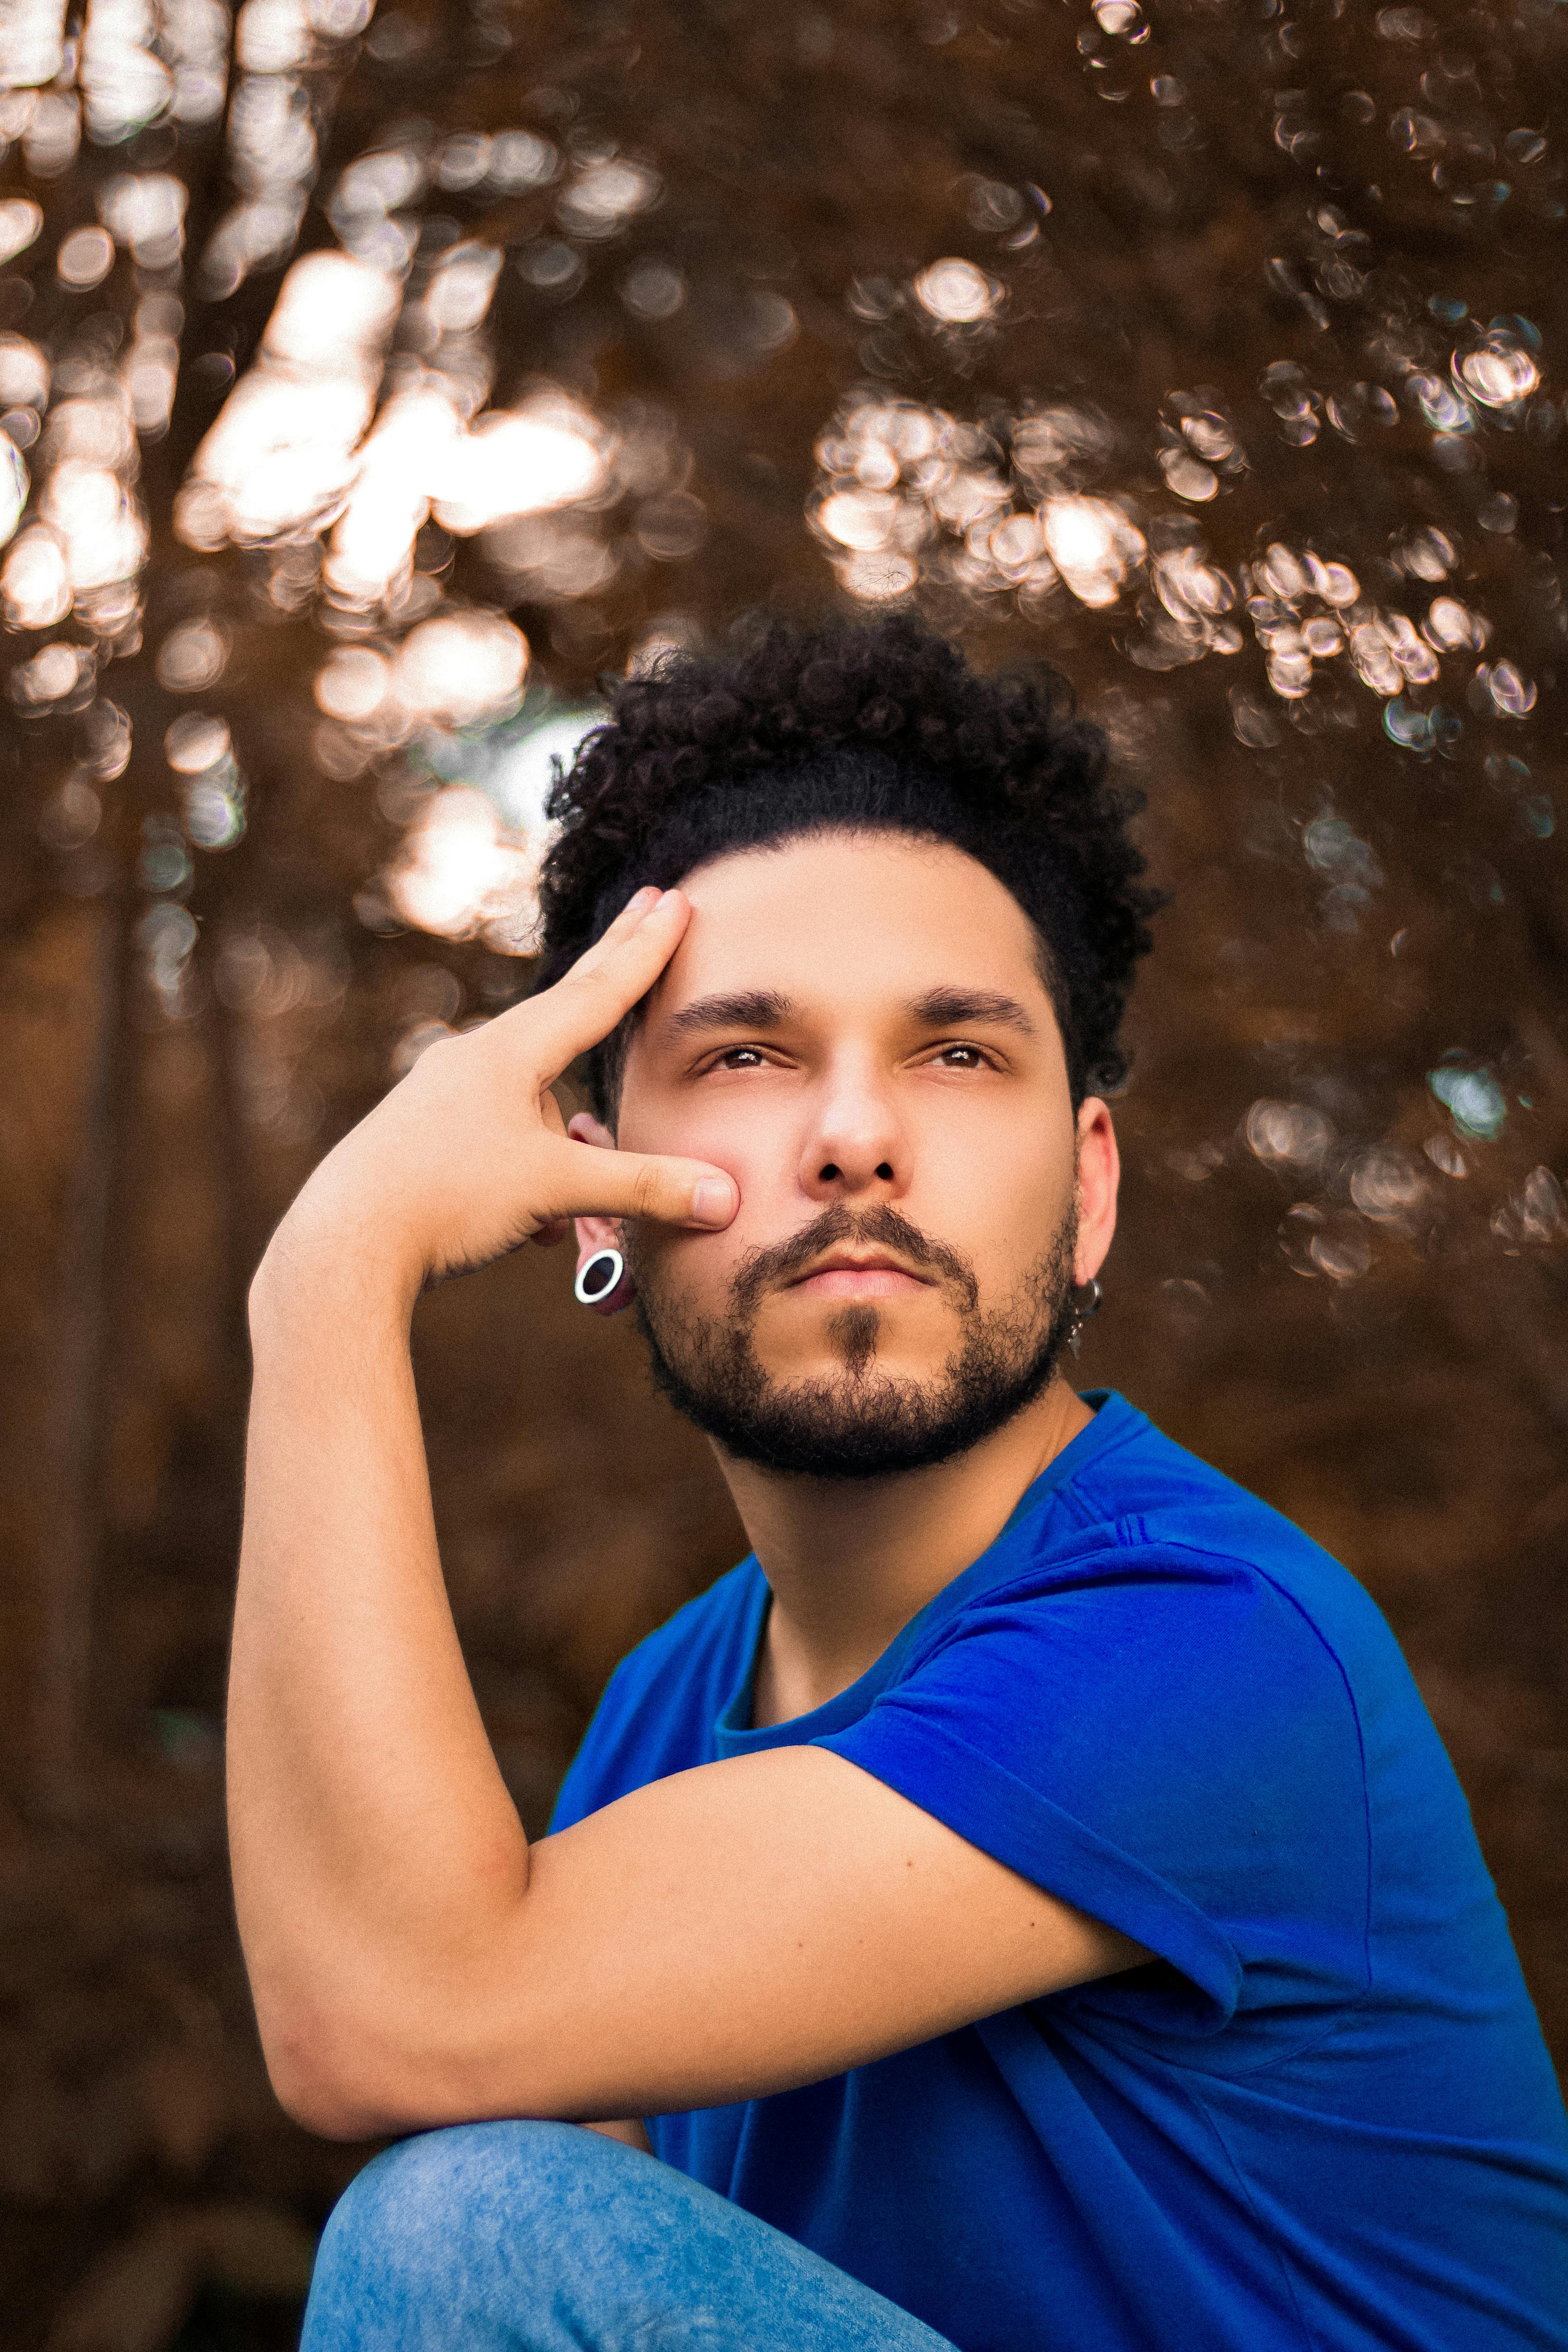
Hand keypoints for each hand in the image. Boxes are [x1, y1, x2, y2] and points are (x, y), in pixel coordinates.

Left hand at [256, 887, 735, 1303]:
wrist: (341, 1245)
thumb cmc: (445, 1201)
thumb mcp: (555, 1191)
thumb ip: (645, 1188)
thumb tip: (728, 1201)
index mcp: (508, 1052)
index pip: (596, 991)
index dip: (645, 950)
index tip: (674, 899)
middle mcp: (473, 1057)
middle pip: (562, 1007)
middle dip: (613, 962)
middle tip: (649, 903)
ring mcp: (442, 1092)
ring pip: (532, 1103)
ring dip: (560, 1149)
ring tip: (548, 1217)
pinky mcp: (422, 1133)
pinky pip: (498, 1139)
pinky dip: (526, 1173)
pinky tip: (523, 1228)